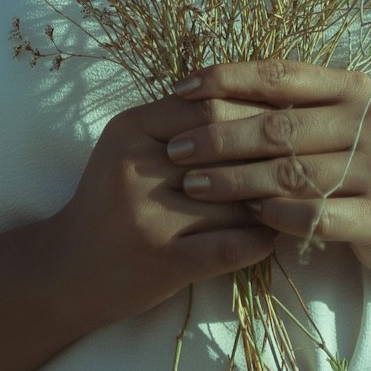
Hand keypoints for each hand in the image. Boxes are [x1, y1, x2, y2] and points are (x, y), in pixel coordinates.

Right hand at [57, 92, 277, 326]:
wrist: (66, 270)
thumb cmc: (108, 202)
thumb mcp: (130, 148)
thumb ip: (177, 122)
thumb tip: (254, 100)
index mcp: (130, 129)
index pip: (205, 105)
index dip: (252, 110)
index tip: (285, 117)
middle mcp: (136, 168)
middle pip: (223, 148)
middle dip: (268, 154)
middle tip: (304, 156)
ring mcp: (149, 217)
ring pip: (234, 199)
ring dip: (270, 201)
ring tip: (296, 197)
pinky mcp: (163, 262)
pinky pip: (230, 247)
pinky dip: (260, 241)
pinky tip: (273, 237)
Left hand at [166, 56, 370, 280]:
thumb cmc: (353, 163)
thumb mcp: (330, 123)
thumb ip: (283, 106)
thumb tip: (201, 90)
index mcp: (354, 88)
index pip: (281, 74)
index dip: (227, 78)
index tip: (181, 89)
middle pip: (280, 126)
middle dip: (220, 136)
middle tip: (177, 148)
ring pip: (292, 173)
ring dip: (236, 180)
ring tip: (194, 184)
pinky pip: (316, 215)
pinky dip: (276, 214)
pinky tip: (246, 214)